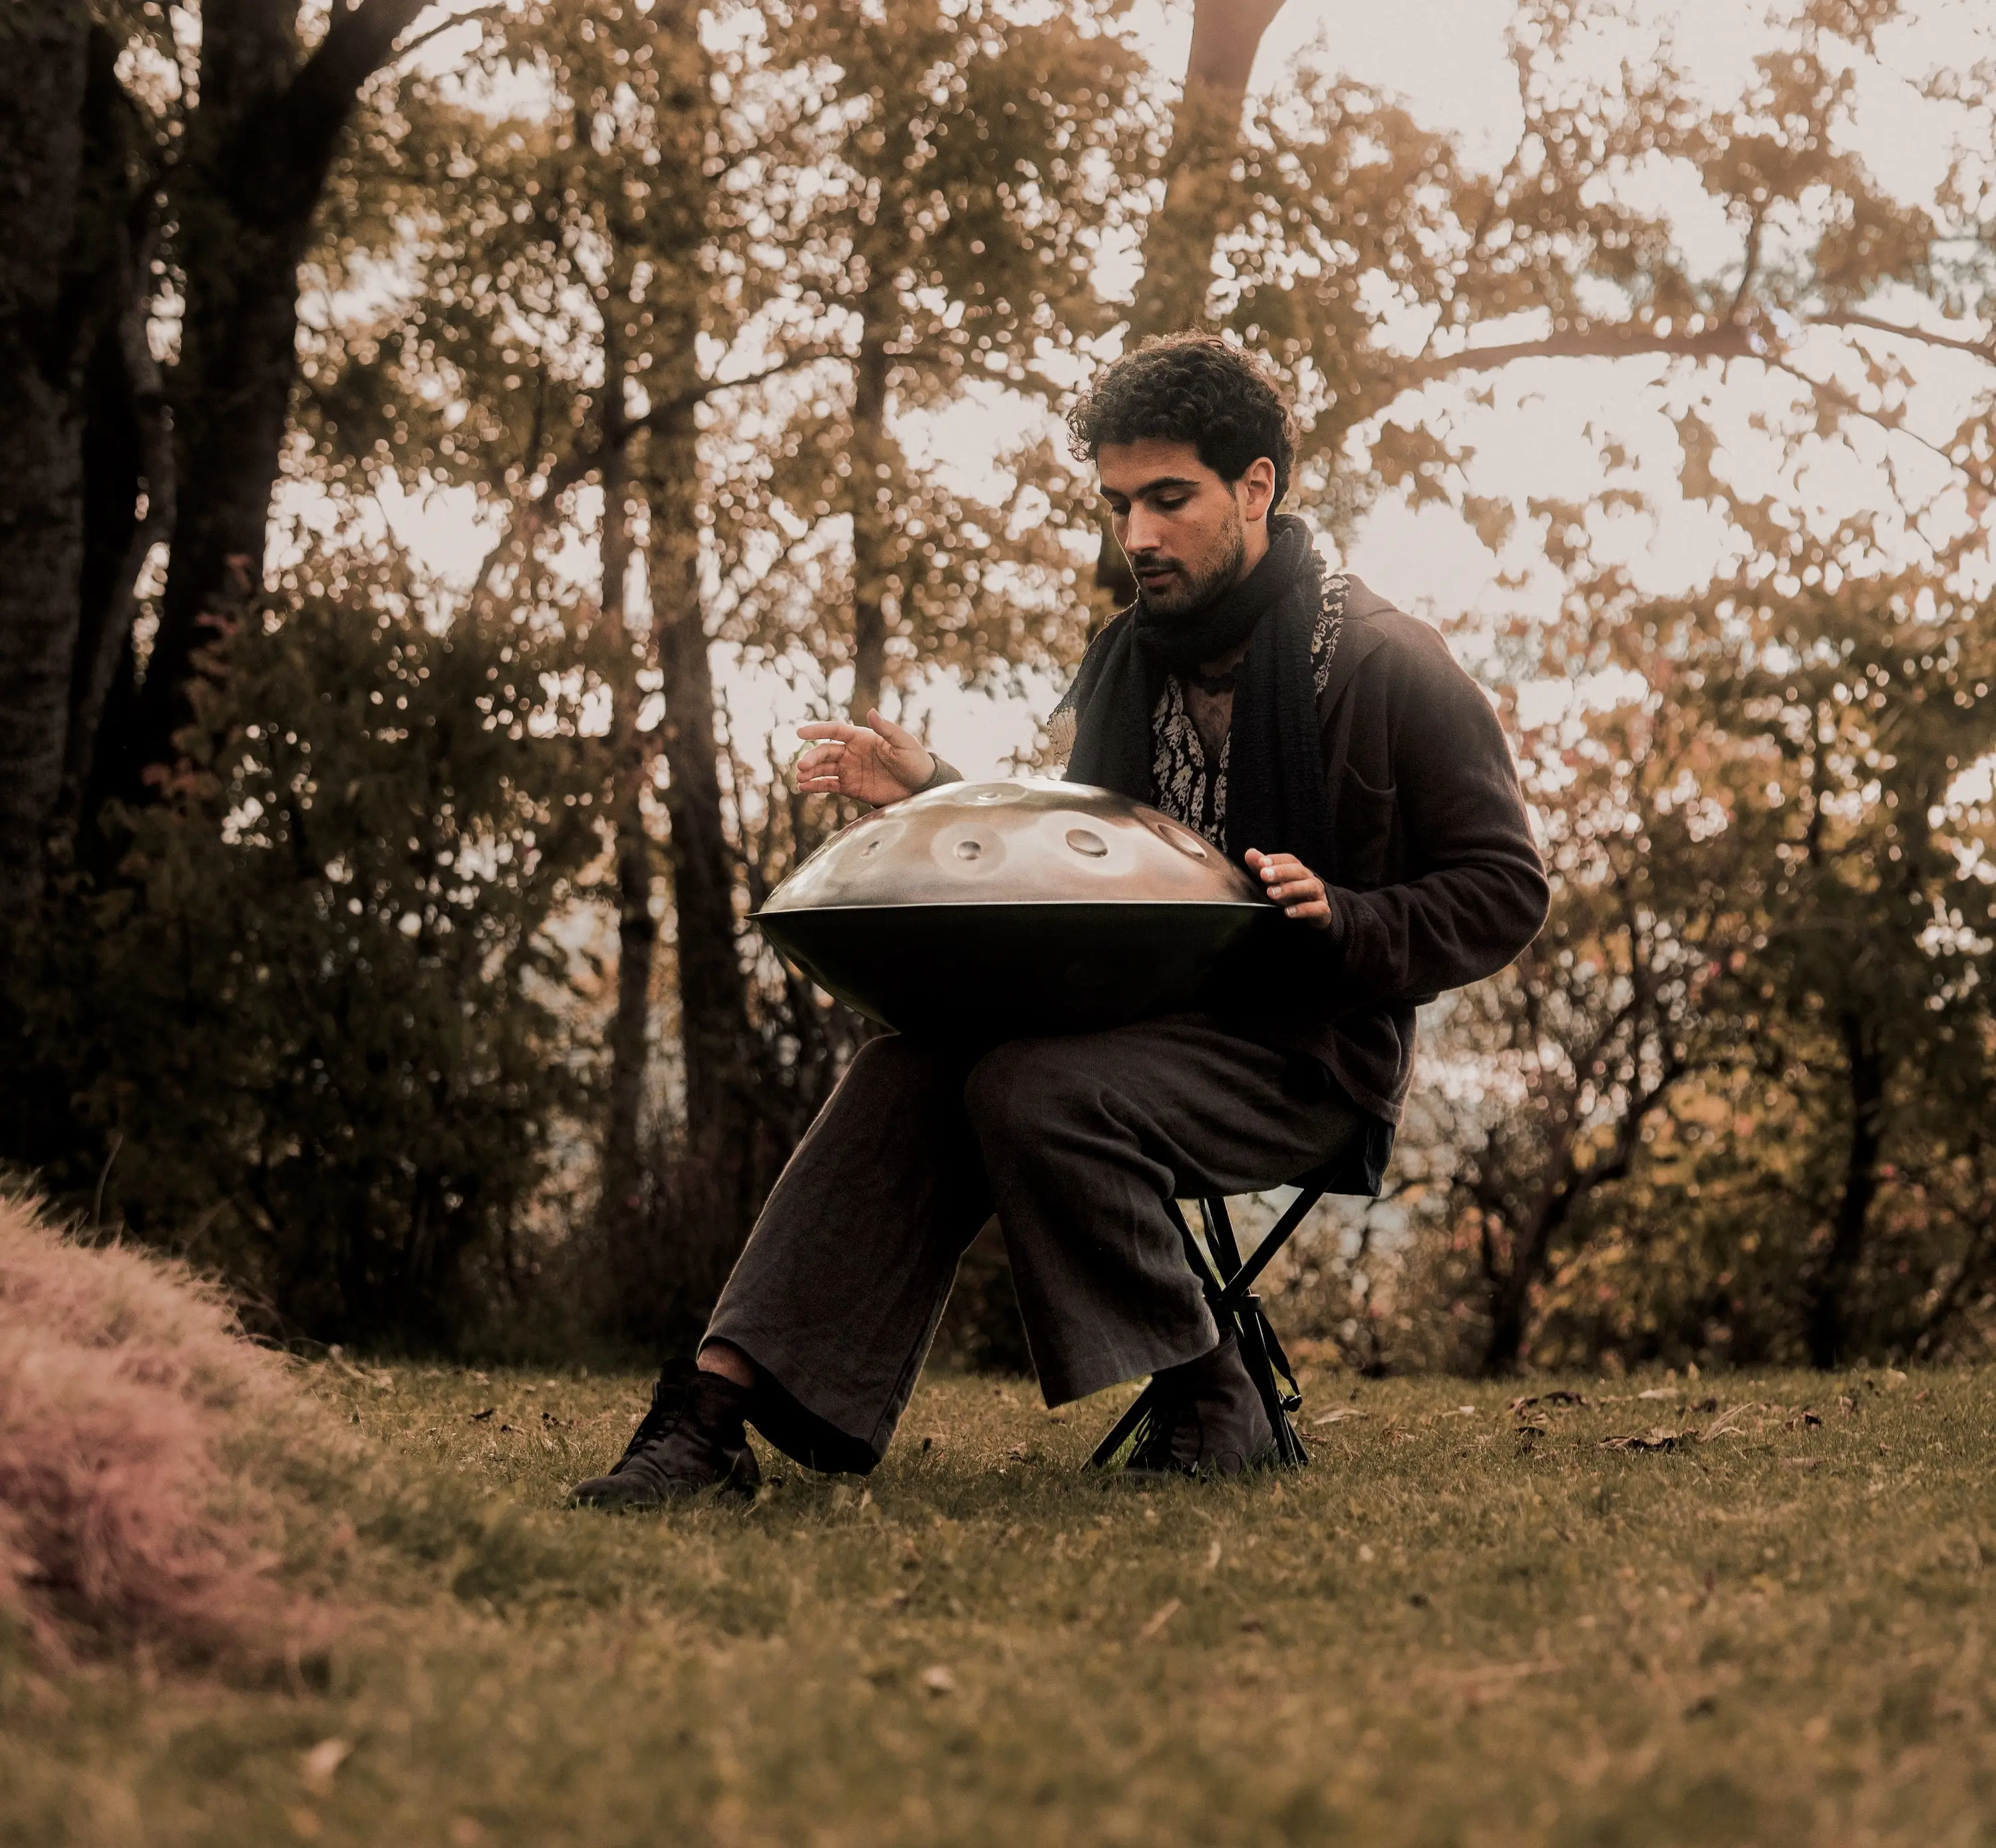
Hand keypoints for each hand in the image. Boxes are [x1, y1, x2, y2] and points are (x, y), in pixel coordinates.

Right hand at [794, 709, 935, 807]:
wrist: (920, 787)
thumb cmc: (915, 761)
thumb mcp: (904, 743)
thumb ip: (887, 729)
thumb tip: (871, 711)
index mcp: (862, 738)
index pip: (835, 731)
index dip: (817, 730)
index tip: (800, 733)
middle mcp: (852, 752)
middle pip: (825, 752)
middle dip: (812, 758)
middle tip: (802, 766)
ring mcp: (850, 770)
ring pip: (823, 769)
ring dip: (810, 772)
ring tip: (799, 778)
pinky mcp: (851, 787)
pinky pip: (829, 785)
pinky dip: (815, 786)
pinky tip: (803, 788)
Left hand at [1245, 849, 1333, 928]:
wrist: (1319, 915)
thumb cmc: (1294, 896)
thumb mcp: (1277, 883)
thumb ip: (1263, 869)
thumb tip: (1250, 853)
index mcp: (1299, 872)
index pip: (1290, 860)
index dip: (1276, 859)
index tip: (1261, 862)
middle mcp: (1310, 880)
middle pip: (1299, 871)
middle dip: (1281, 872)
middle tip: (1264, 875)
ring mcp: (1318, 896)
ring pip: (1310, 887)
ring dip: (1291, 888)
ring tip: (1271, 893)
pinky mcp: (1324, 912)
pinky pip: (1318, 908)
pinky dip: (1303, 909)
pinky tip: (1288, 912)